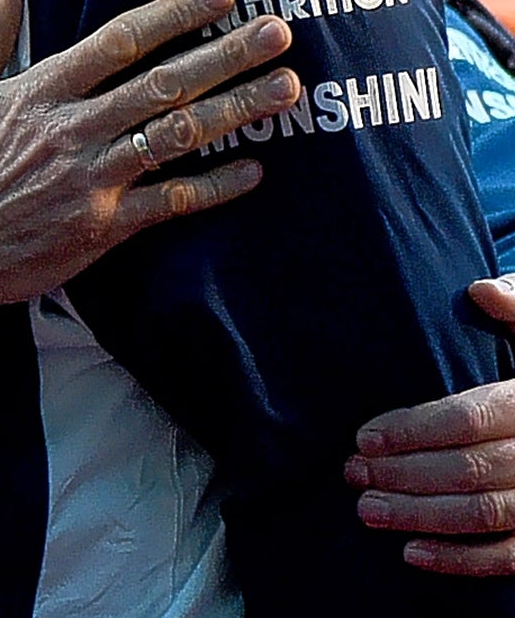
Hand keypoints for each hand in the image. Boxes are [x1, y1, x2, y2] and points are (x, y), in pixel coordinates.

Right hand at [0, 0, 296, 311]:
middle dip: (225, 55)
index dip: (173, 15)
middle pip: (163, 84)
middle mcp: (74, 130)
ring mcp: (93, 178)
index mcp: (40, 92)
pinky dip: (215, 187)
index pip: (118, 42)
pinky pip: (171, 202)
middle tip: (277, 32)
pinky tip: (254, 170)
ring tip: (285, 89)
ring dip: (235, 110)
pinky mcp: (104, 224)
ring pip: (177, 137)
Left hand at [348, 278, 514, 574]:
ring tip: (367, 509)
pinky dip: (464, 560)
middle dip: (405, 474)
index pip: (471, 418)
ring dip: (421, 517)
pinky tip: (413, 553)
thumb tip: (480, 289)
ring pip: (487, 514)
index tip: (363, 436)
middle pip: (472, 469)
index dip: (415, 429)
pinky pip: (512, 555)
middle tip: (351, 472)